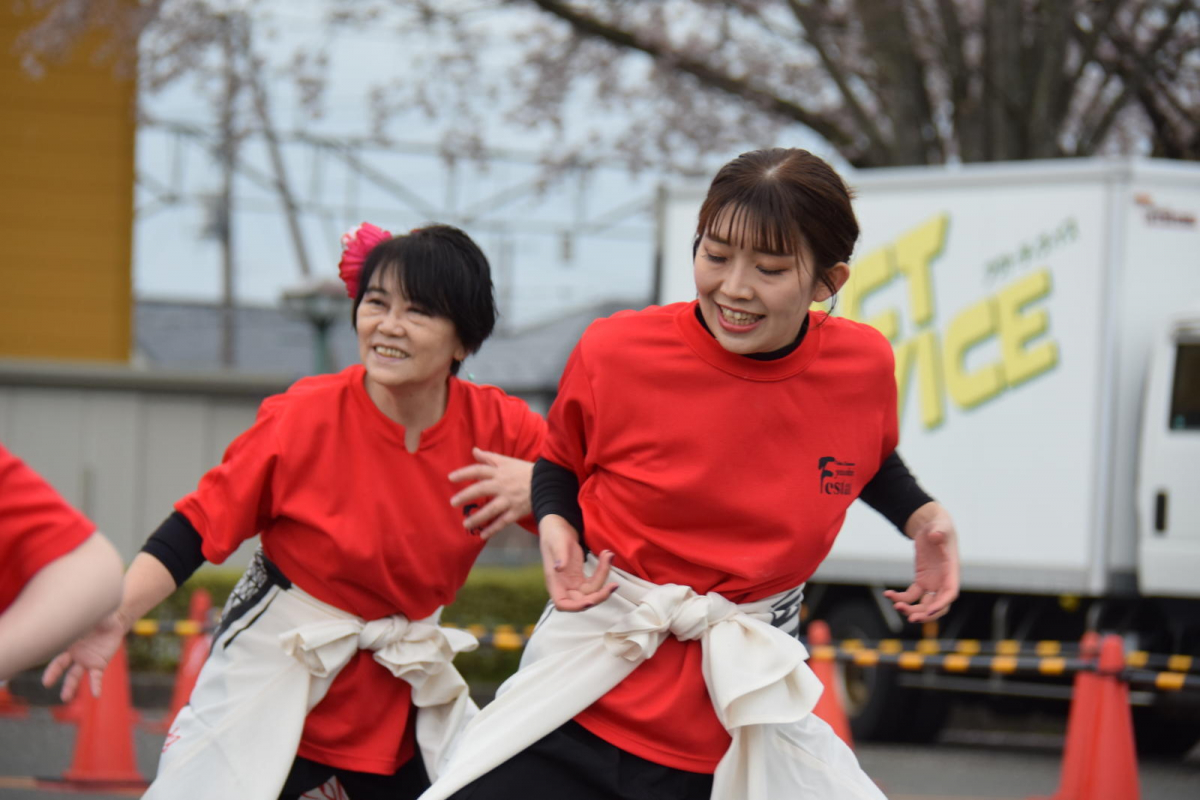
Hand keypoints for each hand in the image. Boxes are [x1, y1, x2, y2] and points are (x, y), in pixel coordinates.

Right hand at [41, 610, 128, 701]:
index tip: (44, 663)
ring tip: (65, 698)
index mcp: (69, 642)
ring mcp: (86, 660)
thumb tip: (78, 608)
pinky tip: (96, 695)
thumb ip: (85, 616)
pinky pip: (96, 677)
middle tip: (47, 683)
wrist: (115, 621)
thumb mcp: (93, 614)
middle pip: (61, 665)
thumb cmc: (100, 615)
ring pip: (74, 675)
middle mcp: (74, 653)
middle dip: (53, 674)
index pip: (56, 651)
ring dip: (69, 687)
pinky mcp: (99, 664)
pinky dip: (95, 686)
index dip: (51, 658)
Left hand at [449, 448, 533, 540]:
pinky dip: (493, 529)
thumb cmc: (525, 471)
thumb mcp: (508, 461)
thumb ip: (489, 457)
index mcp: (500, 471)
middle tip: (453, 502)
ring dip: (478, 517)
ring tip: (465, 524)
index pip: (479, 470)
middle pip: (481, 489)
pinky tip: (483, 535)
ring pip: (491, 509)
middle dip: (466, 495)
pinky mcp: (517, 511)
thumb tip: (474, 450)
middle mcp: (503, 485)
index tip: (450, 478)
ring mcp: (510, 499)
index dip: (464, 473)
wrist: (548, 482)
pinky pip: (503, 521)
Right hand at [539, 516, 616, 611]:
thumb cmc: (554, 535)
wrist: (558, 529)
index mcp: (554, 582)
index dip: (576, 606)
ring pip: (592, 591)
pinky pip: (595, 581)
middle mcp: (564, 587)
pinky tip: (607, 556)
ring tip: (609, 555)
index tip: (590, 601)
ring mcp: (573, 584)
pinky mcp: (581, 578)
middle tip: (614, 585)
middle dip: (599, 595)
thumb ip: (559, 555)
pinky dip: (603, 570)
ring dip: (604, 576)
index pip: (562, 603)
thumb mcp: (556, 543)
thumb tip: (559, 568)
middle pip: (582, 601)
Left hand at [883, 502, 959, 623]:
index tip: (929, 611)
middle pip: (938, 605)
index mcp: (951, 570)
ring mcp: (933, 583)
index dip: (941, 604)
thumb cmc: (940, 526)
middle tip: (910, 618)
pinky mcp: (922, 581)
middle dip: (926, 614)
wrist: (932, 526)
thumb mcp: (940, 526)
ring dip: (912, 609)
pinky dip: (901, 598)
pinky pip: (912, 595)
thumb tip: (936, 535)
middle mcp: (944, 580)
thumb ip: (940, 531)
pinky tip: (888, 594)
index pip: (950, 592)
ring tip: (895, 606)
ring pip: (924, 604)